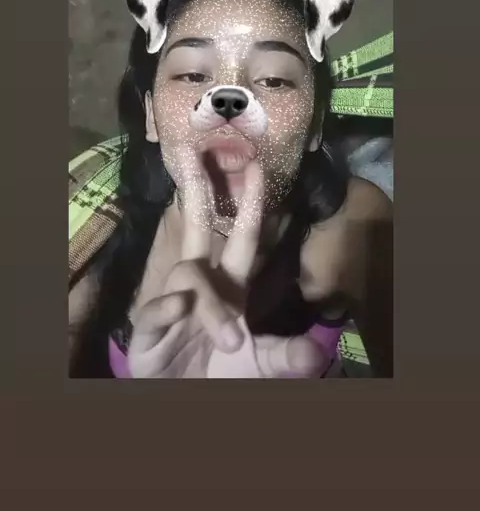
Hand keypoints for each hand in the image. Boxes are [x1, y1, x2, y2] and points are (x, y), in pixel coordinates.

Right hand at [128, 150, 327, 378]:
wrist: (183, 401)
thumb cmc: (221, 373)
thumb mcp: (261, 367)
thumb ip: (285, 358)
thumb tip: (314, 354)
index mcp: (229, 285)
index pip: (242, 237)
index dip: (250, 204)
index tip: (258, 166)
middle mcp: (201, 285)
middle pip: (198, 227)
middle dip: (197, 190)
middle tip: (191, 151)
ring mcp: (173, 303)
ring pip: (188, 277)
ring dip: (209, 303)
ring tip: (230, 340)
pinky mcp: (149, 331)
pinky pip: (155, 309)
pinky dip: (167, 307)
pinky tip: (179, 309)